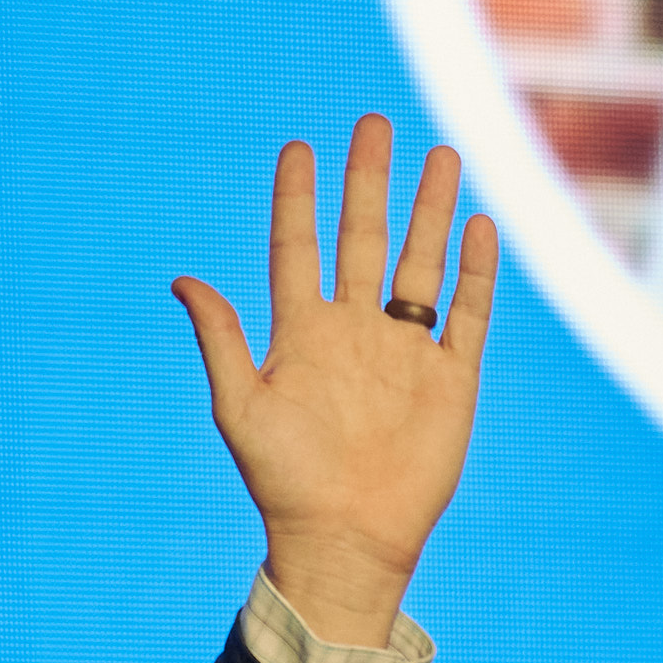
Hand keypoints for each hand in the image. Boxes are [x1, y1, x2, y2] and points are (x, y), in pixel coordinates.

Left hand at [178, 113, 499, 646]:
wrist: (347, 539)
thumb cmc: (284, 482)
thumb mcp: (240, 406)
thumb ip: (221, 339)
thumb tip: (182, 279)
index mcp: (302, 332)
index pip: (300, 247)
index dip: (299, 198)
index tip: (299, 147)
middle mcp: (355, 331)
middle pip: (365, 238)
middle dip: (370, 181)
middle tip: (373, 123)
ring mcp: (405, 353)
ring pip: (421, 265)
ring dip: (430, 211)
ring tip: (442, 155)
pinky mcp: (450, 381)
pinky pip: (468, 316)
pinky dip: (477, 273)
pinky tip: (479, 228)